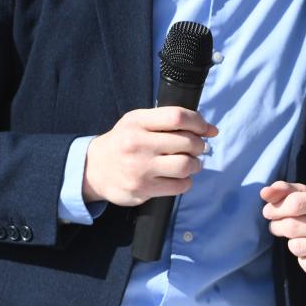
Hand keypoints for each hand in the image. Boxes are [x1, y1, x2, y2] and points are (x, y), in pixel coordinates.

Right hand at [82, 107, 216, 205]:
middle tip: (196, 149)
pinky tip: (178, 177)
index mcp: (137, 122)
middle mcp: (137, 143)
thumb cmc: (124, 143)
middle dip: (199, 146)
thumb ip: (171, 121)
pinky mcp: (143, 189)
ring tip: (189, 163)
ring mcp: (140, 168)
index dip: (198, 122)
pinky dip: (186, 181)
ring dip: (195, 165)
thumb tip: (211, 130)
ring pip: (186, 166)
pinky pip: (180, 186)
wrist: (94, 169)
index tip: (206, 130)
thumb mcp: (138, 122)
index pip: (177, 117)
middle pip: (187, 142)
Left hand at [261, 182, 305, 277]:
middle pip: (292, 227)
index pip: (296, 203)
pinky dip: (303, 259)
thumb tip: (265, 193)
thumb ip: (286, 191)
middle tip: (278, 226)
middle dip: (278, 226)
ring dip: (291, 243)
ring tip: (298, 238)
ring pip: (297, 247)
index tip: (269, 211)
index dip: (276, 209)